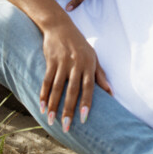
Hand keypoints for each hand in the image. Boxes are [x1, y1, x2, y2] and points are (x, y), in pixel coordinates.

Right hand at [39, 15, 112, 131]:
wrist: (60, 26)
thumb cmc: (79, 44)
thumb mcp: (93, 56)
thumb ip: (100, 75)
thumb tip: (111, 94)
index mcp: (88, 64)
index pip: (88, 87)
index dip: (86, 102)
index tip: (83, 118)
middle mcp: (76, 64)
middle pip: (72, 90)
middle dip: (68, 110)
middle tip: (66, 127)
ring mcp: (62, 62)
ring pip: (56, 88)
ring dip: (53, 105)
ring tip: (51, 120)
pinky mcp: (50, 61)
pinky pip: (46, 80)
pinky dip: (43, 94)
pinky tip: (42, 106)